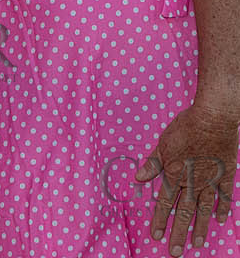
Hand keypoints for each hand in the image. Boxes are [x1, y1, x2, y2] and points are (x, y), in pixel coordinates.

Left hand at [137, 103, 237, 254]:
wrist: (213, 119)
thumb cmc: (184, 127)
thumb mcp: (162, 143)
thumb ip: (153, 163)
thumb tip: (138, 178)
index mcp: (174, 173)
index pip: (164, 202)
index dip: (159, 220)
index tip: (156, 236)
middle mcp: (192, 181)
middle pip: (184, 212)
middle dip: (178, 233)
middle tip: (175, 252)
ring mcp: (211, 180)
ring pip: (204, 209)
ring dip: (200, 227)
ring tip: (197, 244)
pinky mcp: (226, 174)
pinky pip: (225, 195)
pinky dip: (223, 208)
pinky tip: (221, 220)